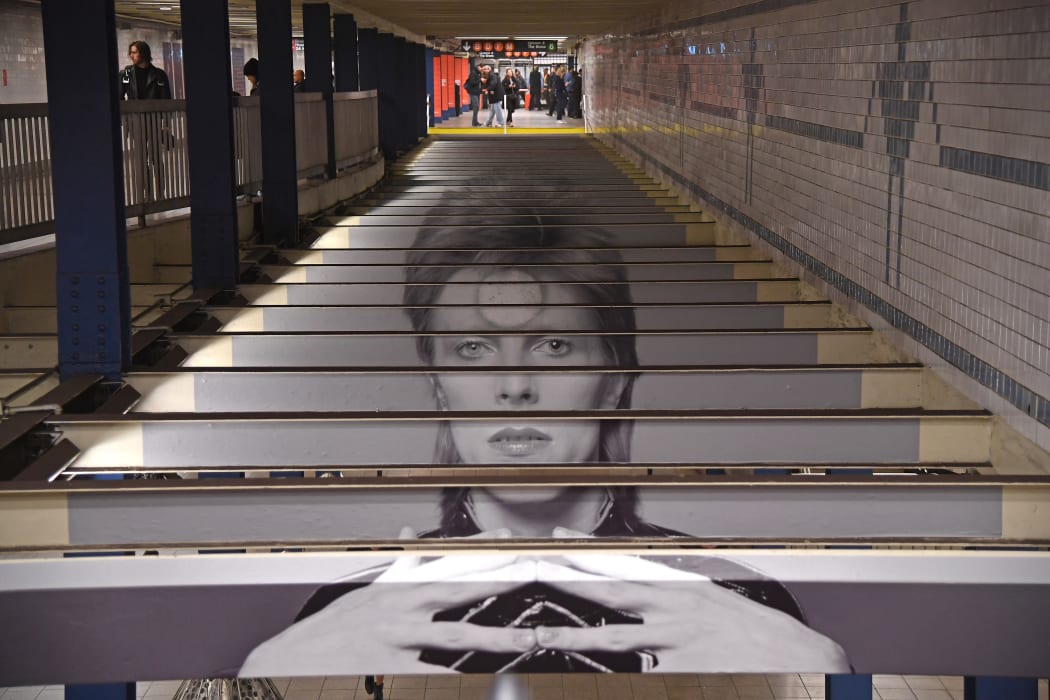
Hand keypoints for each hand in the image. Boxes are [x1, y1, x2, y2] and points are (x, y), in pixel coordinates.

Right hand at [240, 527, 539, 675]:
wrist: (292, 662)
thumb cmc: (332, 630)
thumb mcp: (364, 592)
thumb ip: (395, 568)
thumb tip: (410, 536)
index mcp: (396, 586)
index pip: (445, 559)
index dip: (479, 547)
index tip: (508, 537)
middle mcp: (400, 608)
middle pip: (459, 589)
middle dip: (499, 579)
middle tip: (535, 571)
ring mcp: (398, 641)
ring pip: (456, 637)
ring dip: (497, 637)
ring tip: (531, 638)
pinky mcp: (394, 672)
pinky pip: (435, 677)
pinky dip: (462, 680)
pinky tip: (489, 683)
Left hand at [531, 552, 849, 673]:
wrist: (806, 663)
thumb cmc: (764, 635)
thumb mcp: (717, 601)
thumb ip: (678, 598)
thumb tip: (649, 595)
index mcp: (683, 592)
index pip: (625, 565)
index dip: (588, 552)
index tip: (557, 541)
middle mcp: (674, 617)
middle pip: (609, 594)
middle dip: (569, 580)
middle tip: (533, 571)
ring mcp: (673, 650)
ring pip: (612, 642)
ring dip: (572, 639)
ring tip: (536, 637)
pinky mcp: (678, 679)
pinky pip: (641, 679)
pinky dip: (624, 678)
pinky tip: (595, 676)